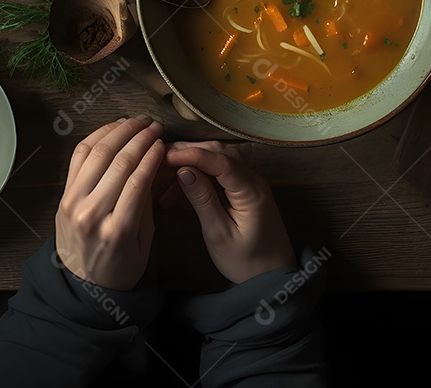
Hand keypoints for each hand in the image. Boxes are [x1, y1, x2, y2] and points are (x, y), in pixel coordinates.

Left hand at [55, 116, 164, 290]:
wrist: (83, 284)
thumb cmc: (121, 266)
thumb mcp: (145, 243)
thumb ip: (147, 205)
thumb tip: (152, 165)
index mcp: (117, 231)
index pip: (138, 180)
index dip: (152, 154)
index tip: (163, 141)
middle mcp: (91, 214)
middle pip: (118, 162)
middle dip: (140, 137)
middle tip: (155, 125)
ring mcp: (73, 202)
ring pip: (97, 152)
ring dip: (119, 131)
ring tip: (137, 121)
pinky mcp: (63, 195)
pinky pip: (79, 156)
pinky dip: (96, 137)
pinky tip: (113, 129)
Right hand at [164, 141, 296, 283]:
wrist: (272, 276)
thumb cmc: (246, 262)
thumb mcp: (219, 234)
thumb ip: (203, 200)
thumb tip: (183, 171)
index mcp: (251, 191)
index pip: (219, 160)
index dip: (190, 154)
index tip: (163, 157)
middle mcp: (253, 180)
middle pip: (218, 153)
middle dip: (186, 154)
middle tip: (157, 163)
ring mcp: (250, 183)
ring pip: (217, 160)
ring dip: (190, 164)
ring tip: (162, 180)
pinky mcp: (244, 191)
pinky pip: (219, 174)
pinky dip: (198, 177)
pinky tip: (178, 192)